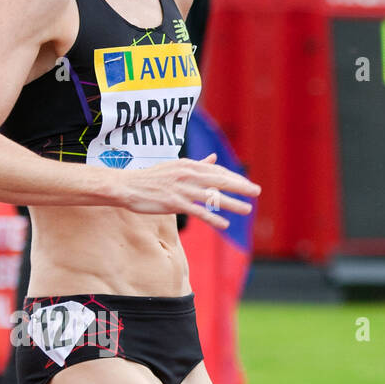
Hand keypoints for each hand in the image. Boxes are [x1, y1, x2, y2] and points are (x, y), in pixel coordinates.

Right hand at [120, 154, 259, 228]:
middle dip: (241, 186)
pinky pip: (198, 211)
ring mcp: (182, 189)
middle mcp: (188, 175)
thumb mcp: (175, 166)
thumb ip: (197, 164)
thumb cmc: (151, 178)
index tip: (248, 185)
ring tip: (247, 209)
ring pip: (212, 197)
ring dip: (232, 203)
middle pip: (220, 180)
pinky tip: (224, 225)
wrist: (128, 186)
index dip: (235, 178)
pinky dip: (212, 218)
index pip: (217, 171)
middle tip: (256, 192)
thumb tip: (213, 158)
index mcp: (189, 165)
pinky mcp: (175, 203)